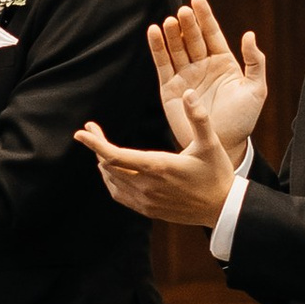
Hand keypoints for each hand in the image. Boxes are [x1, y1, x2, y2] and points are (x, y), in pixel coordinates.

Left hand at [74, 118, 235, 229]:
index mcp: (158, 167)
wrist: (223, 208)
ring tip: (101, 148)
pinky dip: (111, 180)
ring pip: (111, 180)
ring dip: (103, 163)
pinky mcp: (148, 210)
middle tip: (92, 131)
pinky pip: (119, 195)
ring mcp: (145, 200)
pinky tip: (112, 171)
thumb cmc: (217, 173)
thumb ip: (198, 118)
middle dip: (97, 146)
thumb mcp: (211, 143)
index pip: (114, 155)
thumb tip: (188, 93)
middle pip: (108, 165)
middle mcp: (147, 185)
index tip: (81, 132)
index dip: (95, 143)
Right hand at [150, 0, 267, 161]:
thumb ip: (255, 62)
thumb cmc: (242, 119)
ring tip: (169, 22)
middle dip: (187, 24)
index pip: (212, 34)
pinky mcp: (169, 87)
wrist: (223, 144)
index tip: (198, 0)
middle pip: (192, 38)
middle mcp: (202, 65)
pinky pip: (162, 64)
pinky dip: (157, 48)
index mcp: (223, 62)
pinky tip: (154, 32)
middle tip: (183, 12)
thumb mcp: (256, 89)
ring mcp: (184, 75)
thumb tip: (249, 35)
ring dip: (171, 34)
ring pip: (176, 48)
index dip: (205, 17)